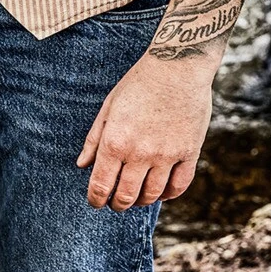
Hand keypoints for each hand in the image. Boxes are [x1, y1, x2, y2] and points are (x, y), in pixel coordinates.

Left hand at [77, 51, 216, 210]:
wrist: (177, 67)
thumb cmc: (138, 84)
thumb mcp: (108, 108)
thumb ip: (94, 140)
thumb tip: (82, 165)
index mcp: (115, 142)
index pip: (101, 186)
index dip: (96, 200)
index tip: (96, 202)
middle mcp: (140, 153)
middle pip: (126, 196)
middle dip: (118, 204)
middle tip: (116, 203)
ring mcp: (167, 155)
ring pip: (152, 194)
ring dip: (142, 201)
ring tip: (137, 197)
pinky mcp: (189, 152)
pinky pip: (179, 185)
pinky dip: (169, 194)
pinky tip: (162, 192)